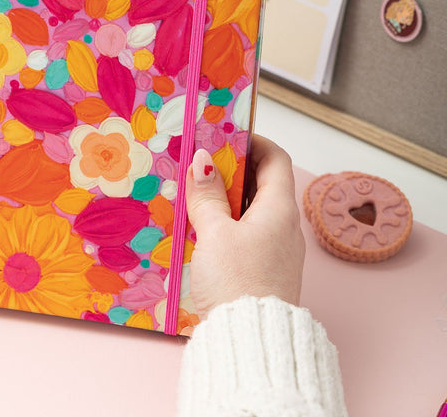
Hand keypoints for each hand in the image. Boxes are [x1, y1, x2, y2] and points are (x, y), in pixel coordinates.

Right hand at [184, 135, 304, 318]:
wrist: (250, 342)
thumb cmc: (237, 282)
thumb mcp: (215, 232)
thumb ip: (207, 195)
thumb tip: (203, 160)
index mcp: (279, 209)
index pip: (275, 159)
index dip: (253, 142)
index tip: (224, 136)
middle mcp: (284, 226)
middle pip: (262, 183)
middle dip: (232, 170)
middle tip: (201, 163)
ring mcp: (276, 250)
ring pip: (252, 209)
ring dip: (226, 197)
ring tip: (195, 193)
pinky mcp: (264, 270)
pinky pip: (247, 232)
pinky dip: (227, 222)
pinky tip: (202, 228)